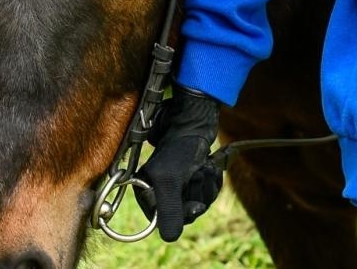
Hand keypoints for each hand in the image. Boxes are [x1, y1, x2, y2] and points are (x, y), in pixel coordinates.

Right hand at [135, 87, 223, 240]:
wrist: (196, 118)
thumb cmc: (179, 146)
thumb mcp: (170, 180)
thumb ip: (169, 210)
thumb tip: (169, 238)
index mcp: (144, 190)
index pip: (165, 220)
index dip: (184, 213)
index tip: (194, 203)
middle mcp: (158, 187)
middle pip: (185, 211)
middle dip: (198, 195)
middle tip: (198, 176)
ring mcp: (176, 181)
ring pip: (198, 200)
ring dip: (207, 185)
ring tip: (203, 167)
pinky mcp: (191, 173)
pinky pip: (206, 189)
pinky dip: (212, 179)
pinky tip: (209, 165)